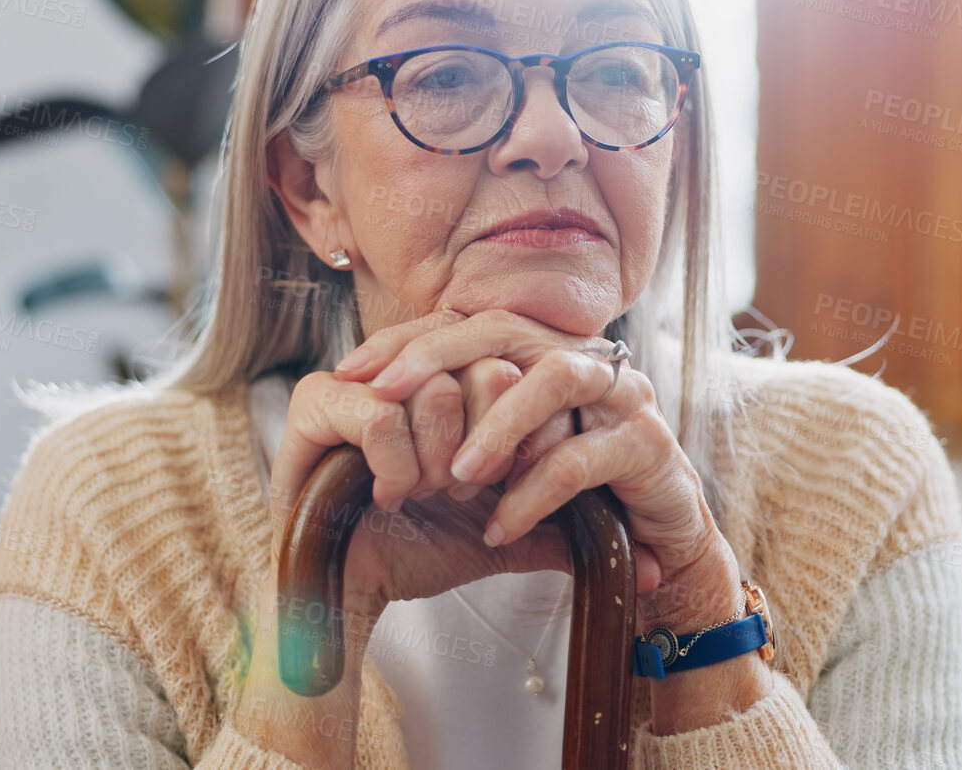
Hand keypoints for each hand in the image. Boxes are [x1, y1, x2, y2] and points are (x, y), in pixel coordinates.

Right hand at [269, 321, 573, 612]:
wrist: (352, 593)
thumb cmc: (419, 553)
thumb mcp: (505, 535)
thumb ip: (564, 526)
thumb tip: (647, 564)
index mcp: (452, 382)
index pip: (514, 368)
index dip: (517, 433)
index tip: (492, 484)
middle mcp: (409, 369)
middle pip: (484, 371)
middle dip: (483, 450)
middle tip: (454, 491)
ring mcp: (358, 378)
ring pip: (438, 390)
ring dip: (437, 462)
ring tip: (417, 494)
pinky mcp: (314, 401)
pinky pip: (380, 414)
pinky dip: (394, 466)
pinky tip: (388, 495)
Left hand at [331, 308, 745, 632]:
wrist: (662, 550)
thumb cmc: (574, 498)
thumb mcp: (510, 458)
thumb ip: (465, 427)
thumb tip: (376, 414)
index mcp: (548, 353)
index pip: (470, 323)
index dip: (409, 341)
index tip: (351, 369)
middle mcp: (586, 360)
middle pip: (506, 331)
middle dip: (438, 358)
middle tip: (383, 394)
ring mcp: (624, 397)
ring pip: (553, 378)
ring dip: (496, 426)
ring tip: (456, 476)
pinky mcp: (649, 445)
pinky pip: (579, 459)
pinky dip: (532, 495)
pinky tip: (499, 529)